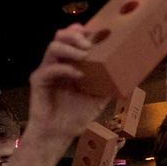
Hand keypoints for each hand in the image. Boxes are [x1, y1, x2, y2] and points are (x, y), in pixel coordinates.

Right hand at [24, 25, 110, 142]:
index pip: (73, 40)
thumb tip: (129, 74)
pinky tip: (78, 74)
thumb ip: (109, 84)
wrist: (59, 134)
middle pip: (60, 37)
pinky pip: (49, 69)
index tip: (94, 31)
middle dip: (75, 35)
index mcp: (71, 63)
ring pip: (53, 47)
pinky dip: (64, 68)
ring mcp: (47, 70)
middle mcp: (58, 63)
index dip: (81, 31)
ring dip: (70, 48)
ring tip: (85, 54)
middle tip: (89, 43)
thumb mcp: (99, 98)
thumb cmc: (77, 115)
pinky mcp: (38, 81)